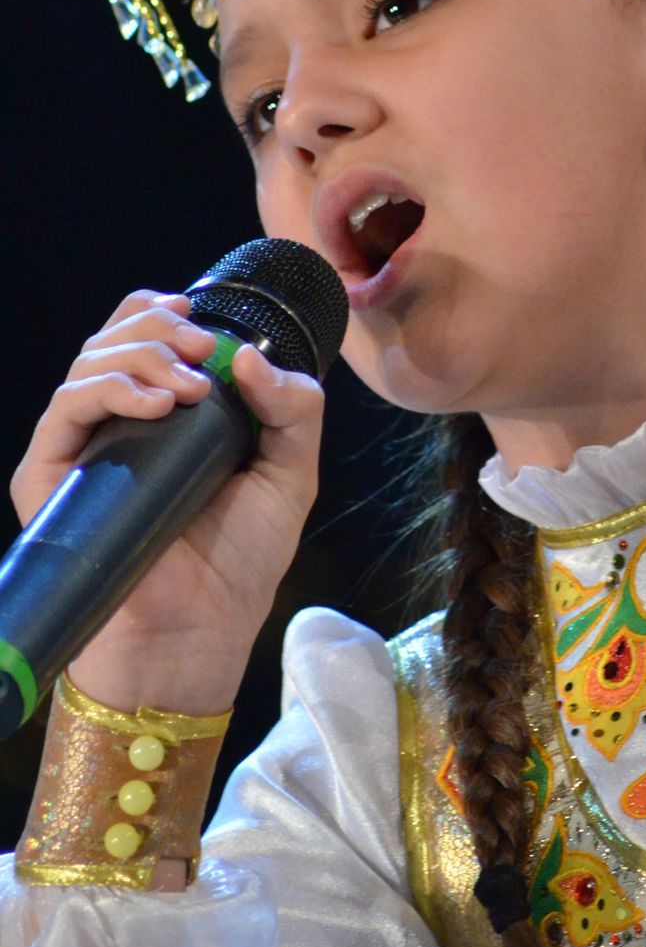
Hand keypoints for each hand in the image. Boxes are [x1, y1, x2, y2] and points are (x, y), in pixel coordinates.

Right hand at [10, 289, 325, 714]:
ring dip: (142, 354)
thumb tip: (249, 357)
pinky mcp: (52, 479)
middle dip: (160, 327)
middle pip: (115, 338)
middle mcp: (120, 424)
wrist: (200, 634)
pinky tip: (160, 403)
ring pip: (89, 364)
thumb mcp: (290, 473)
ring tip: (190, 384)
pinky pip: (65, 410)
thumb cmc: (240, 560)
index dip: (163, 312)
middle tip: (202, 346)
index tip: (200, 316)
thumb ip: (293, 410)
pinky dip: (110, 389)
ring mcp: (84, 449)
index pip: (144, 335)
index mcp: (169, 414)